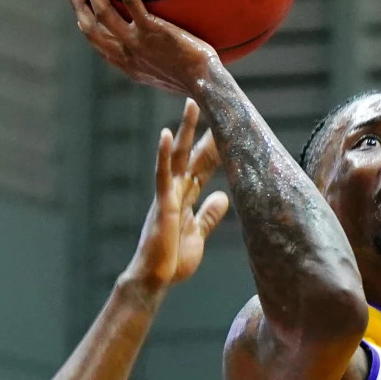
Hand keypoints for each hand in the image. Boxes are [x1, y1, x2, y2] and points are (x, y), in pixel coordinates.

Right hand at [70, 0, 219, 94]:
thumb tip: (174, 47)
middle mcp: (126, 55)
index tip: (80, 17)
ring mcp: (136, 42)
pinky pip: (132, 1)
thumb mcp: (174, 75)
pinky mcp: (151, 31)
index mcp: (129, 66)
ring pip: (103, 12)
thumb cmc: (199, 82)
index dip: (87, 30)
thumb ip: (165, 59)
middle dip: (78, 8)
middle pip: (92, 29)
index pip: (100, 47)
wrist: (205, 85)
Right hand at [122, 98, 229, 293]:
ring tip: (191, 105)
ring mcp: (167, 196)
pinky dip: (163, 155)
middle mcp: (174, 191)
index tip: (225, 125)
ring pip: (176, 157)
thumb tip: (222, 197)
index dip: (214, 146)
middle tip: (207, 100)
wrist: (154, 279)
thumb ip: (208, 215)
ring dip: (184, 131)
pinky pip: (162, 175)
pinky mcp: (161, 205)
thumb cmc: (171, 261)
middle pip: (190, 154)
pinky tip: (165, 135)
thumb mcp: (198, 234)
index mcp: (184, 198)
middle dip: (199, 129)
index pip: (202, 166)